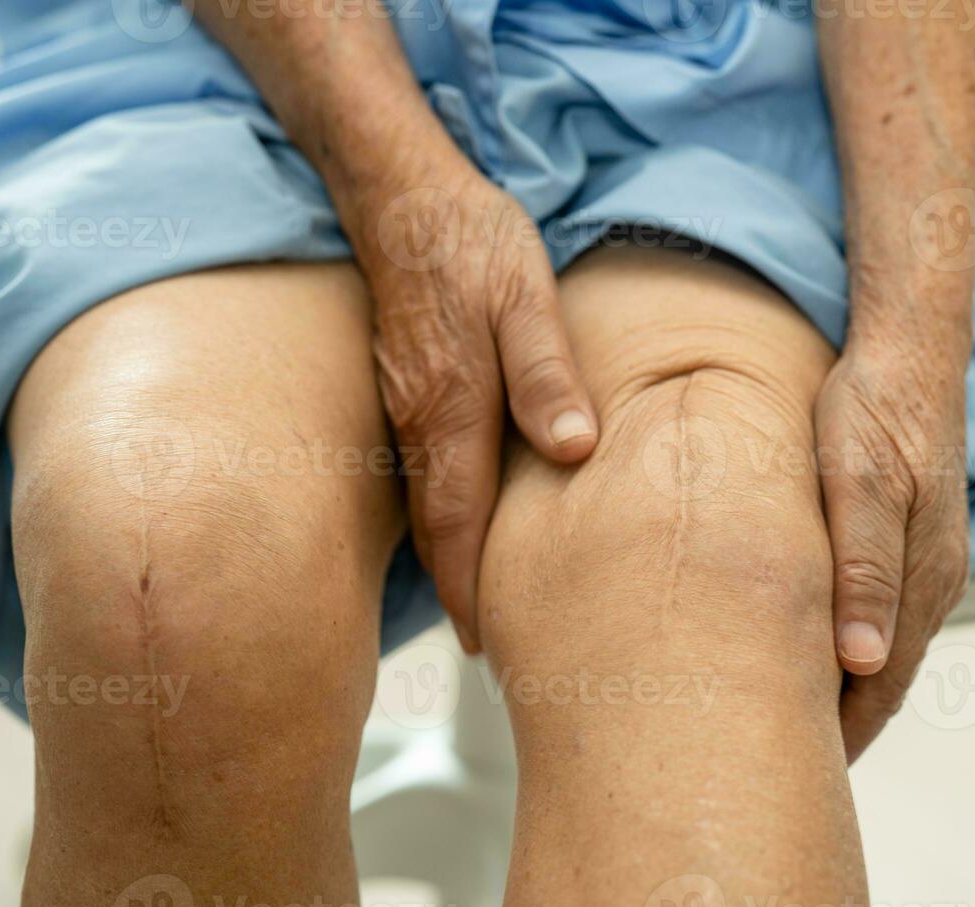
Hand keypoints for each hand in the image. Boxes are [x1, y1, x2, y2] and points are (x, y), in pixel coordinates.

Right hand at [349, 161, 598, 651]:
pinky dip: (435, 513)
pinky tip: (453, 523)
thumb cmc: (473, 241)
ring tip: (472, 603)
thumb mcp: (527, 295)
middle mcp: (418, 419)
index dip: (471, 587)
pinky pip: (415, 470)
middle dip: (456, 590)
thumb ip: (547, 373)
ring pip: (422, 502)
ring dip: (444, 557)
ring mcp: (401, 406)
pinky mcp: (400, 388)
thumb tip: (574, 450)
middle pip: (435, 527)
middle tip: (481, 644)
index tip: (482, 642)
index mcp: (452, 408)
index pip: (459, 522)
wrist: (401, 194)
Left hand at [815, 333, 971, 761]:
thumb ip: (863, 569)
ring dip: (839, 687)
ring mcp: (921, 559)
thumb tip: (862, 663)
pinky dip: (843, 643)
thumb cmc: (873, 409)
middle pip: (882, 677)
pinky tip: (806, 650)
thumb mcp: (863, 483)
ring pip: (878, 645)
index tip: (797, 777)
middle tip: (776, 766)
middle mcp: (930, 579)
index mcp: (922, 578)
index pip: (882, 687)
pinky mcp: (904, 537)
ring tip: (784, 724)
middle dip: (837, 725)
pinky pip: (874, 609)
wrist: (906, 348)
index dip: (841, 736)